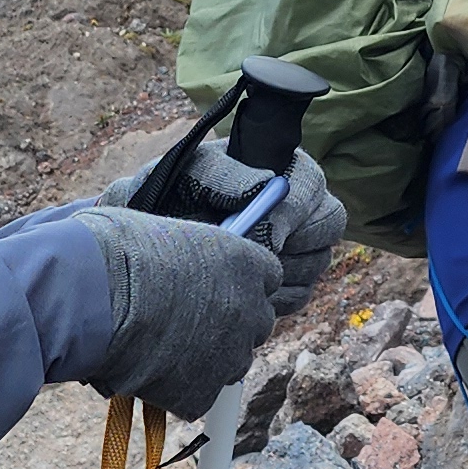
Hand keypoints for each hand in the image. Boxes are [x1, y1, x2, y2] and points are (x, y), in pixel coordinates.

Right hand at [62, 206, 279, 415]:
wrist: (92, 298)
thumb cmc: (116, 252)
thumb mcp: (167, 232)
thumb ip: (191, 252)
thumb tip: (181, 259)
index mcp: (247, 264)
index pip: (267, 278)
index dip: (239, 284)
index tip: (217, 287)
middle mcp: (250, 311)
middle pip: (255, 325)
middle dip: (229, 325)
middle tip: (189, 322)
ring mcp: (230, 356)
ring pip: (231, 364)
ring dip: (207, 359)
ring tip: (162, 348)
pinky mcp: (202, 394)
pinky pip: (197, 397)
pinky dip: (176, 391)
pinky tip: (146, 372)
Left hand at [100, 139, 347, 310]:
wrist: (140, 250)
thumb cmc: (161, 200)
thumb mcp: (184, 176)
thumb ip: (222, 174)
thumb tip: (265, 185)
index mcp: (274, 170)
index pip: (311, 182)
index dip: (295, 209)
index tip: (265, 232)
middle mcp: (292, 207)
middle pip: (327, 225)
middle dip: (293, 245)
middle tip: (254, 257)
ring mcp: (293, 247)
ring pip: (316, 264)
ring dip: (280, 273)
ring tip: (237, 272)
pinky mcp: (284, 284)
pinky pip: (300, 295)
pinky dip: (273, 298)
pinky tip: (240, 292)